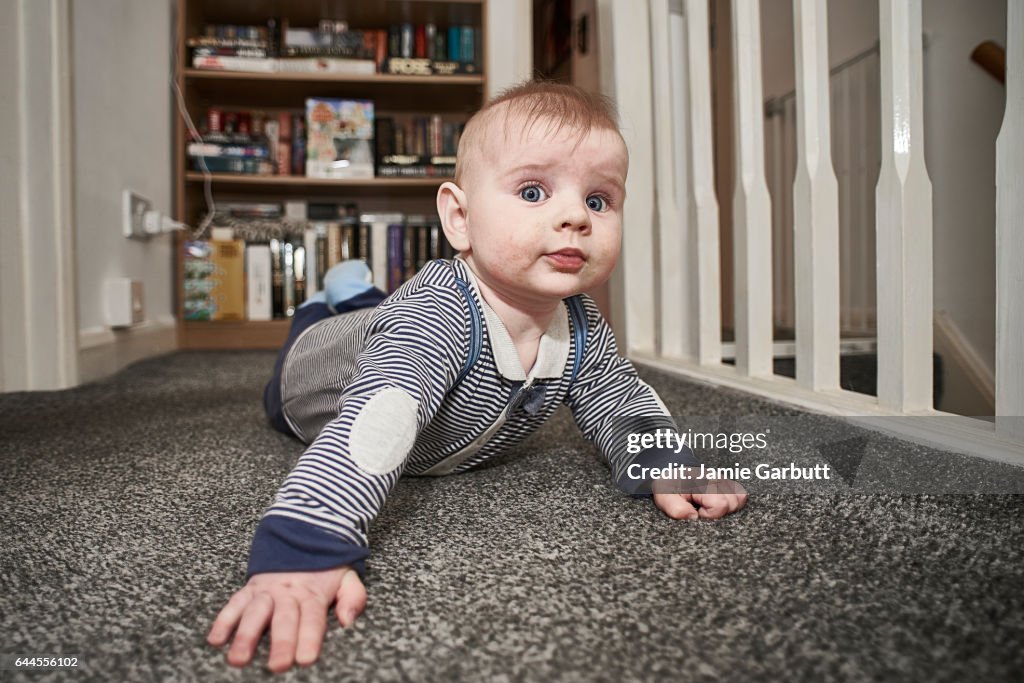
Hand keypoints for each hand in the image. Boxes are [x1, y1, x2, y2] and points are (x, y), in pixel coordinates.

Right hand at [207, 566, 365, 672]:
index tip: (306, 658)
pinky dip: (223, 620)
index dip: (309, 638)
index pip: (313, 618)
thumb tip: (348, 621)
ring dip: (246, 635)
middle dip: (280, 642)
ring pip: (255, 612)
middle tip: (277, 666)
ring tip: (238, 658)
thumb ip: (353, 598)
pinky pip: (234, 603)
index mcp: (314, 592)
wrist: (305, 531)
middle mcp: (288, 592)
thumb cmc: (327, 565)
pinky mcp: (250, 588)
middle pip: (284, 619)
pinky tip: (215, 639)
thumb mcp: (348, 576)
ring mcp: (267, 590)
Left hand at [653, 479, 747, 519]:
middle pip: (734, 503)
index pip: (721, 504)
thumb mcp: (665, 498)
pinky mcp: (727, 483)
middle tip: (702, 509)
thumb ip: (677, 509)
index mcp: (703, 482)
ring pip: (740, 499)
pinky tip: (716, 504)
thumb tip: (693, 517)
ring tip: (709, 507)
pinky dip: (731, 503)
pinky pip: (739, 496)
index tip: (696, 512)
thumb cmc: (669, 486)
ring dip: (727, 508)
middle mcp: (717, 479)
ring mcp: (724, 480)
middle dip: (719, 513)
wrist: (670, 471)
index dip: (709, 515)